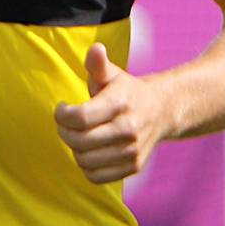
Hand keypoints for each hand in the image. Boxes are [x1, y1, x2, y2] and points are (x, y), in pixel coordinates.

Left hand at [54, 43, 172, 183]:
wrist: (163, 110)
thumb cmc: (127, 92)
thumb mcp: (113, 75)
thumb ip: (98, 64)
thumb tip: (95, 48)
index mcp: (121, 103)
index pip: (79, 117)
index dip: (61, 115)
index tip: (62, 108)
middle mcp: (129, 128)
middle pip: (78, 141)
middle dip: (64, 132)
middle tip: (67, 124)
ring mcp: (133, 149)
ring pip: (84, 160)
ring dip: (75, 149)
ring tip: (80, 137)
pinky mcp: (134, 166)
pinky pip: (96, 176)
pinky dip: (88, 167)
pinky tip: (91, 151)